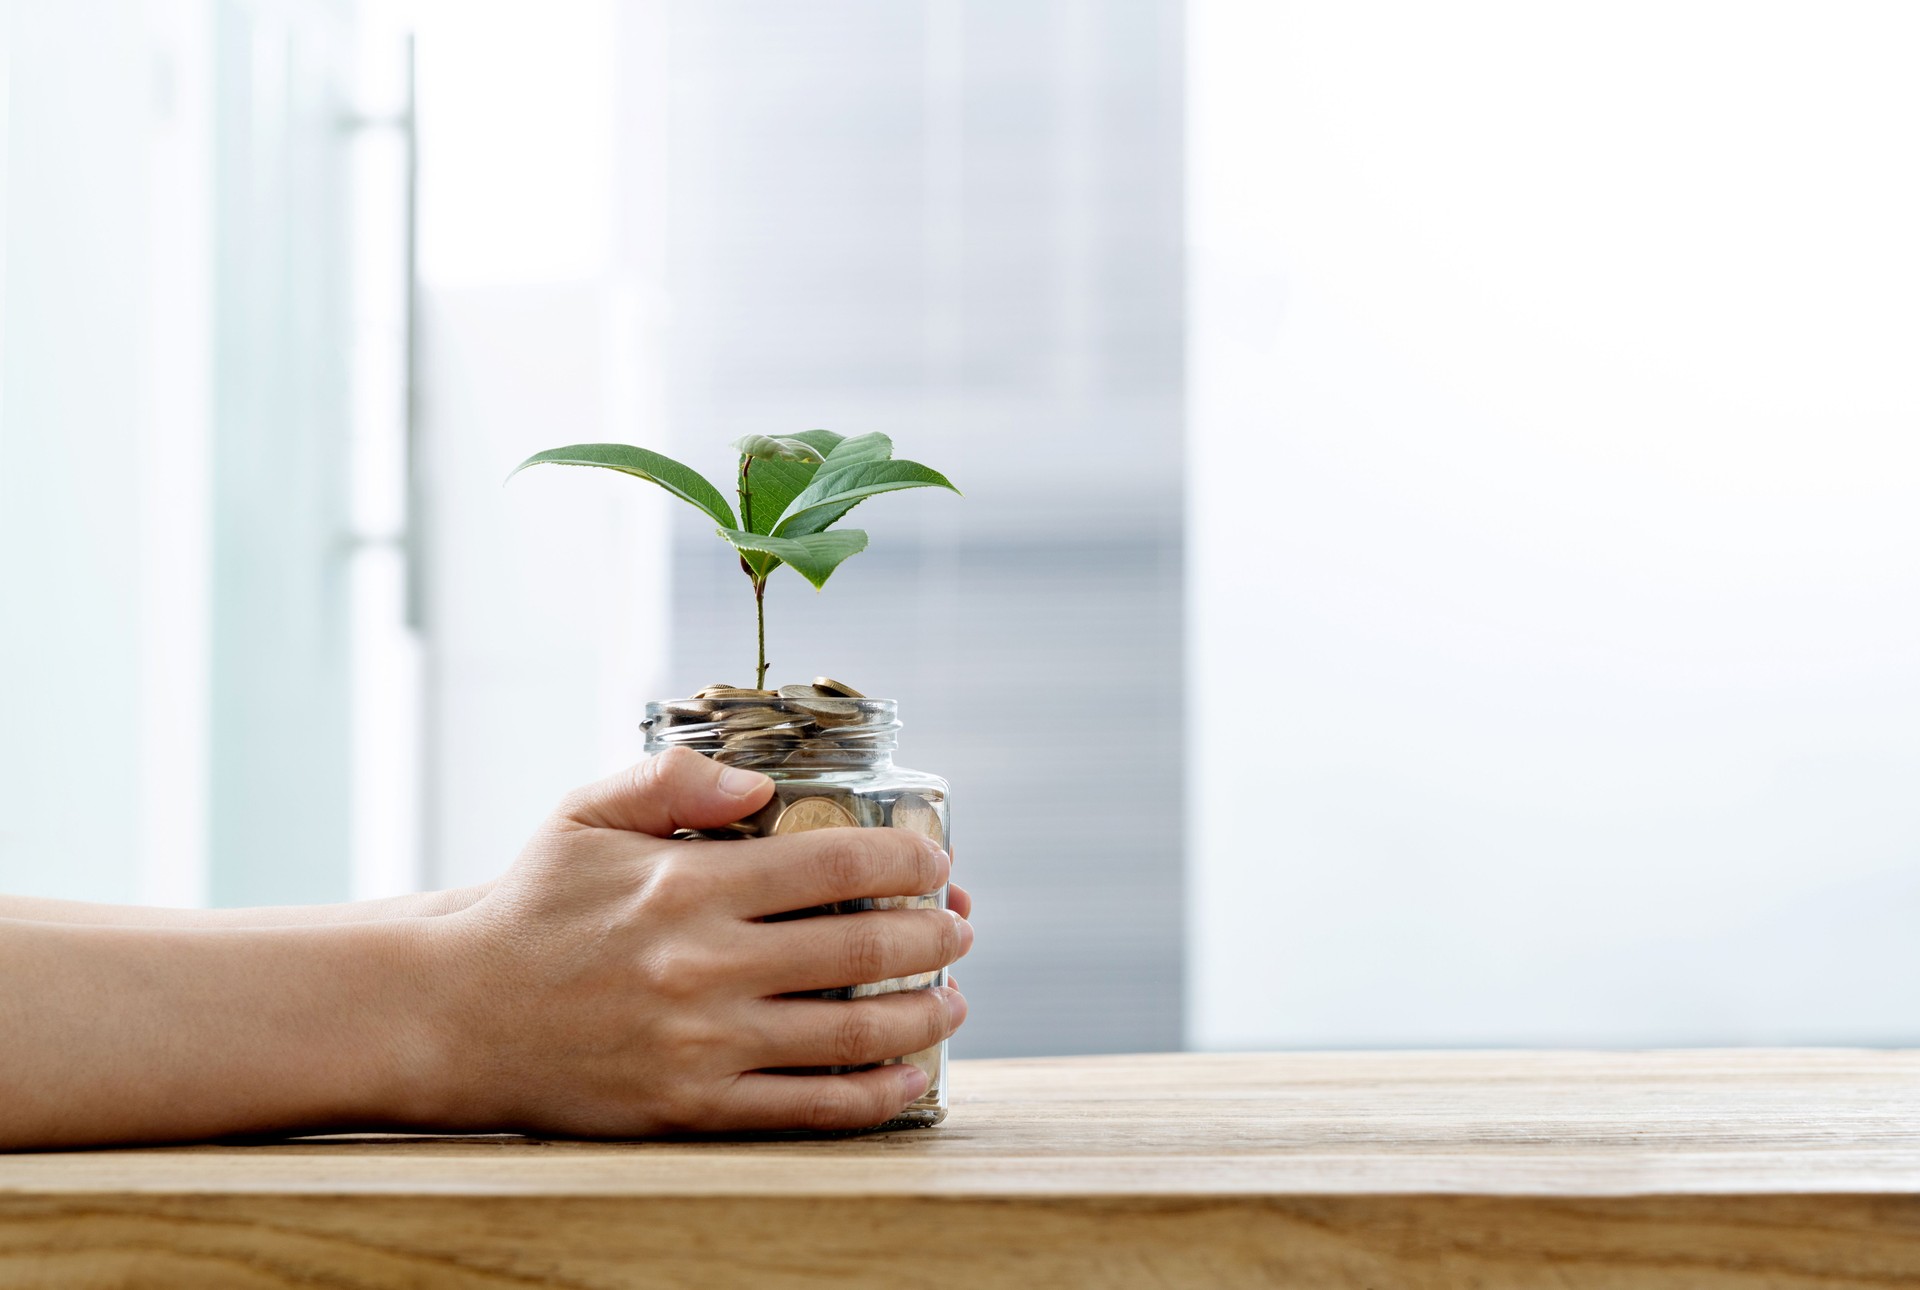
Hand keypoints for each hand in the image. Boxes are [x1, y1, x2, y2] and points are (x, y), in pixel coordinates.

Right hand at [417, 748, 972, 1135]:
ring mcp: (701, 1043)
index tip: (938, 863)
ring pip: (852, 1035)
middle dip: (935, 936)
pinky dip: (876, 1095)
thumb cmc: (530, 907)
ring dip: (925, 1016)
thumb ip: (673, 780)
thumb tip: (762, 781)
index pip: (835, 864)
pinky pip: (809, 1108)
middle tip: (960, 928)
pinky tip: (909, 1076)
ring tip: (952, 999)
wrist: (451, 1012)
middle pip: (862, 949)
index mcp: (687, 881)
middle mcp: (704, 963)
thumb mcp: (584, 815)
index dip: (908, 862)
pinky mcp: (691, 1107)